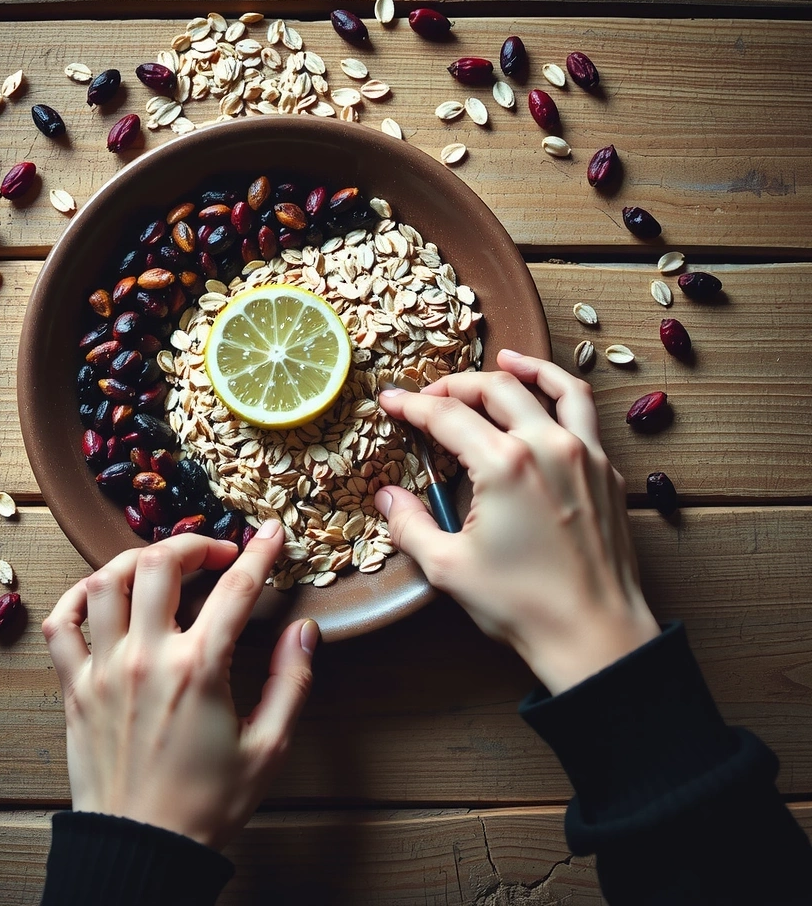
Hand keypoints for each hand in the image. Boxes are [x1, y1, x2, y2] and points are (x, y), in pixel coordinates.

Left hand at [42, 520, 318, 849]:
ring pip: (105, 582)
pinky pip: (61, 624)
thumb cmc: (207, 805)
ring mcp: (103, 669)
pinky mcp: (75, 689)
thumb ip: (291, 682)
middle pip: (159, 565)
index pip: (236, 589)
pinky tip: (102, 594)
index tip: (272, 534)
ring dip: (137, 561)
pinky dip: (78, 597)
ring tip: (162, 567)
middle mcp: (146, 657)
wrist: (144, 852)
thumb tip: (306, 631)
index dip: (259, 553)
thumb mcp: (268, 748)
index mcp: (198, 669)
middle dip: (193, 544)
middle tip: (216, 555)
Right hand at [375, 349, 658, 694]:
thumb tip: (386, 497)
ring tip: (503, 358)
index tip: (391, 403)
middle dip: (456, 385)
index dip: (413, 406)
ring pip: (554, 387)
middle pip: (496, 390)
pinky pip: (585, 414)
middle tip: (430, 396)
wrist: (595, 636)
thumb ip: (410, 525)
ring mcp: (585, 454)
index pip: (448, 416)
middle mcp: (547, 446)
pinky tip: (548, 403)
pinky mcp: (608, 472)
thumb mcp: (448, 568)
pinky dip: (562, 394)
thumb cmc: (522, 605)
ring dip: (523, 368)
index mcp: (504, 465)